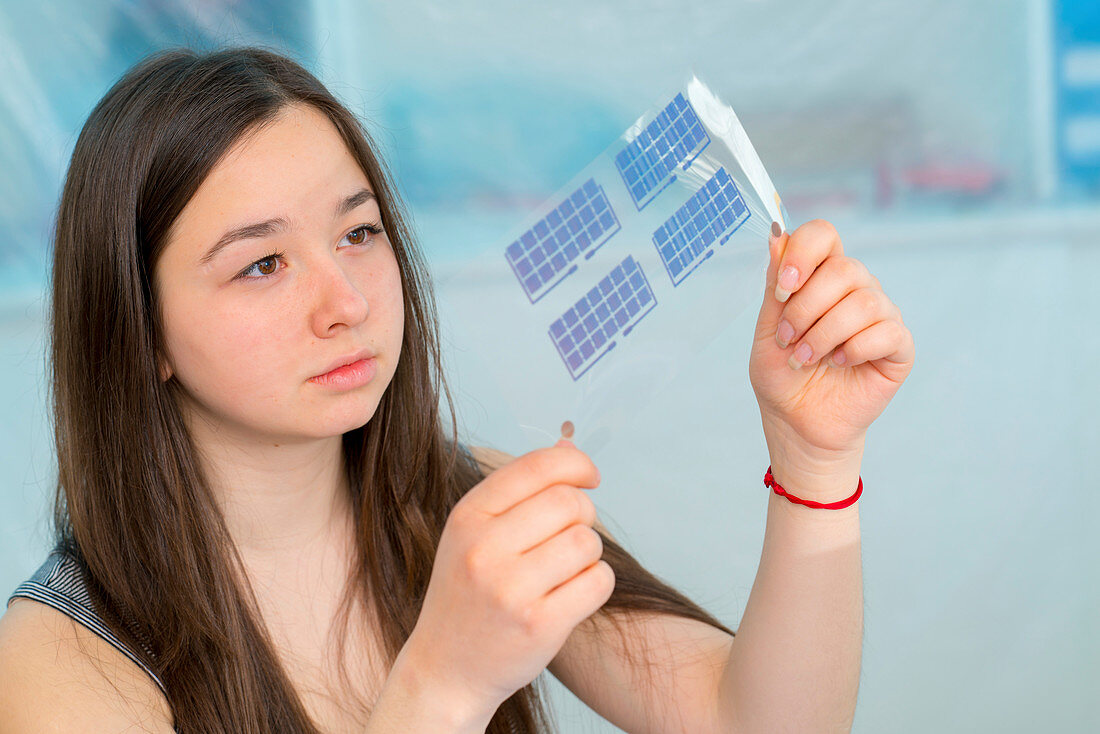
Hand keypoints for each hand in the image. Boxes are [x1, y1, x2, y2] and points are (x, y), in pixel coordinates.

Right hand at [399, 440, 612, 722]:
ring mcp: (510, 590)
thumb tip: (570, 448)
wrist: (445, 670)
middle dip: (584, 514)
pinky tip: (573, 593)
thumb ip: (520, 490)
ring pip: (587, 542)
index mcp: (467, 516)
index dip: (576, 464)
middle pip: (570, 502)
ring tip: (566, 569)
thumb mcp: (475, 532)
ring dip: (589, 552)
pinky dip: (596, 583)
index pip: (538, 467)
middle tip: (570, 536)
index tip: (590, 477)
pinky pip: (598, 581)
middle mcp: (484, 549)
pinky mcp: (539, 625)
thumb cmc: (468, 593)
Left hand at [749, 220, 914, 460]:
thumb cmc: (782, 376)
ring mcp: (881, 315)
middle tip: (788, 340)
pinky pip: (887, 331)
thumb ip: (775, 286)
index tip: (782, 290)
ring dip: (825, 334)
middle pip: (844, 269)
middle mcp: (856, 289)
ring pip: (863, 301)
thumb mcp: (767, 328)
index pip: (823, 235)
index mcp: (821, 277)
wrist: (797, 422)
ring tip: (805, 359)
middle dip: (806, 308)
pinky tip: (838, 363)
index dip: (803, 254)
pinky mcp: (899, 347)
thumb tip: (778, 235)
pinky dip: (854, 348)